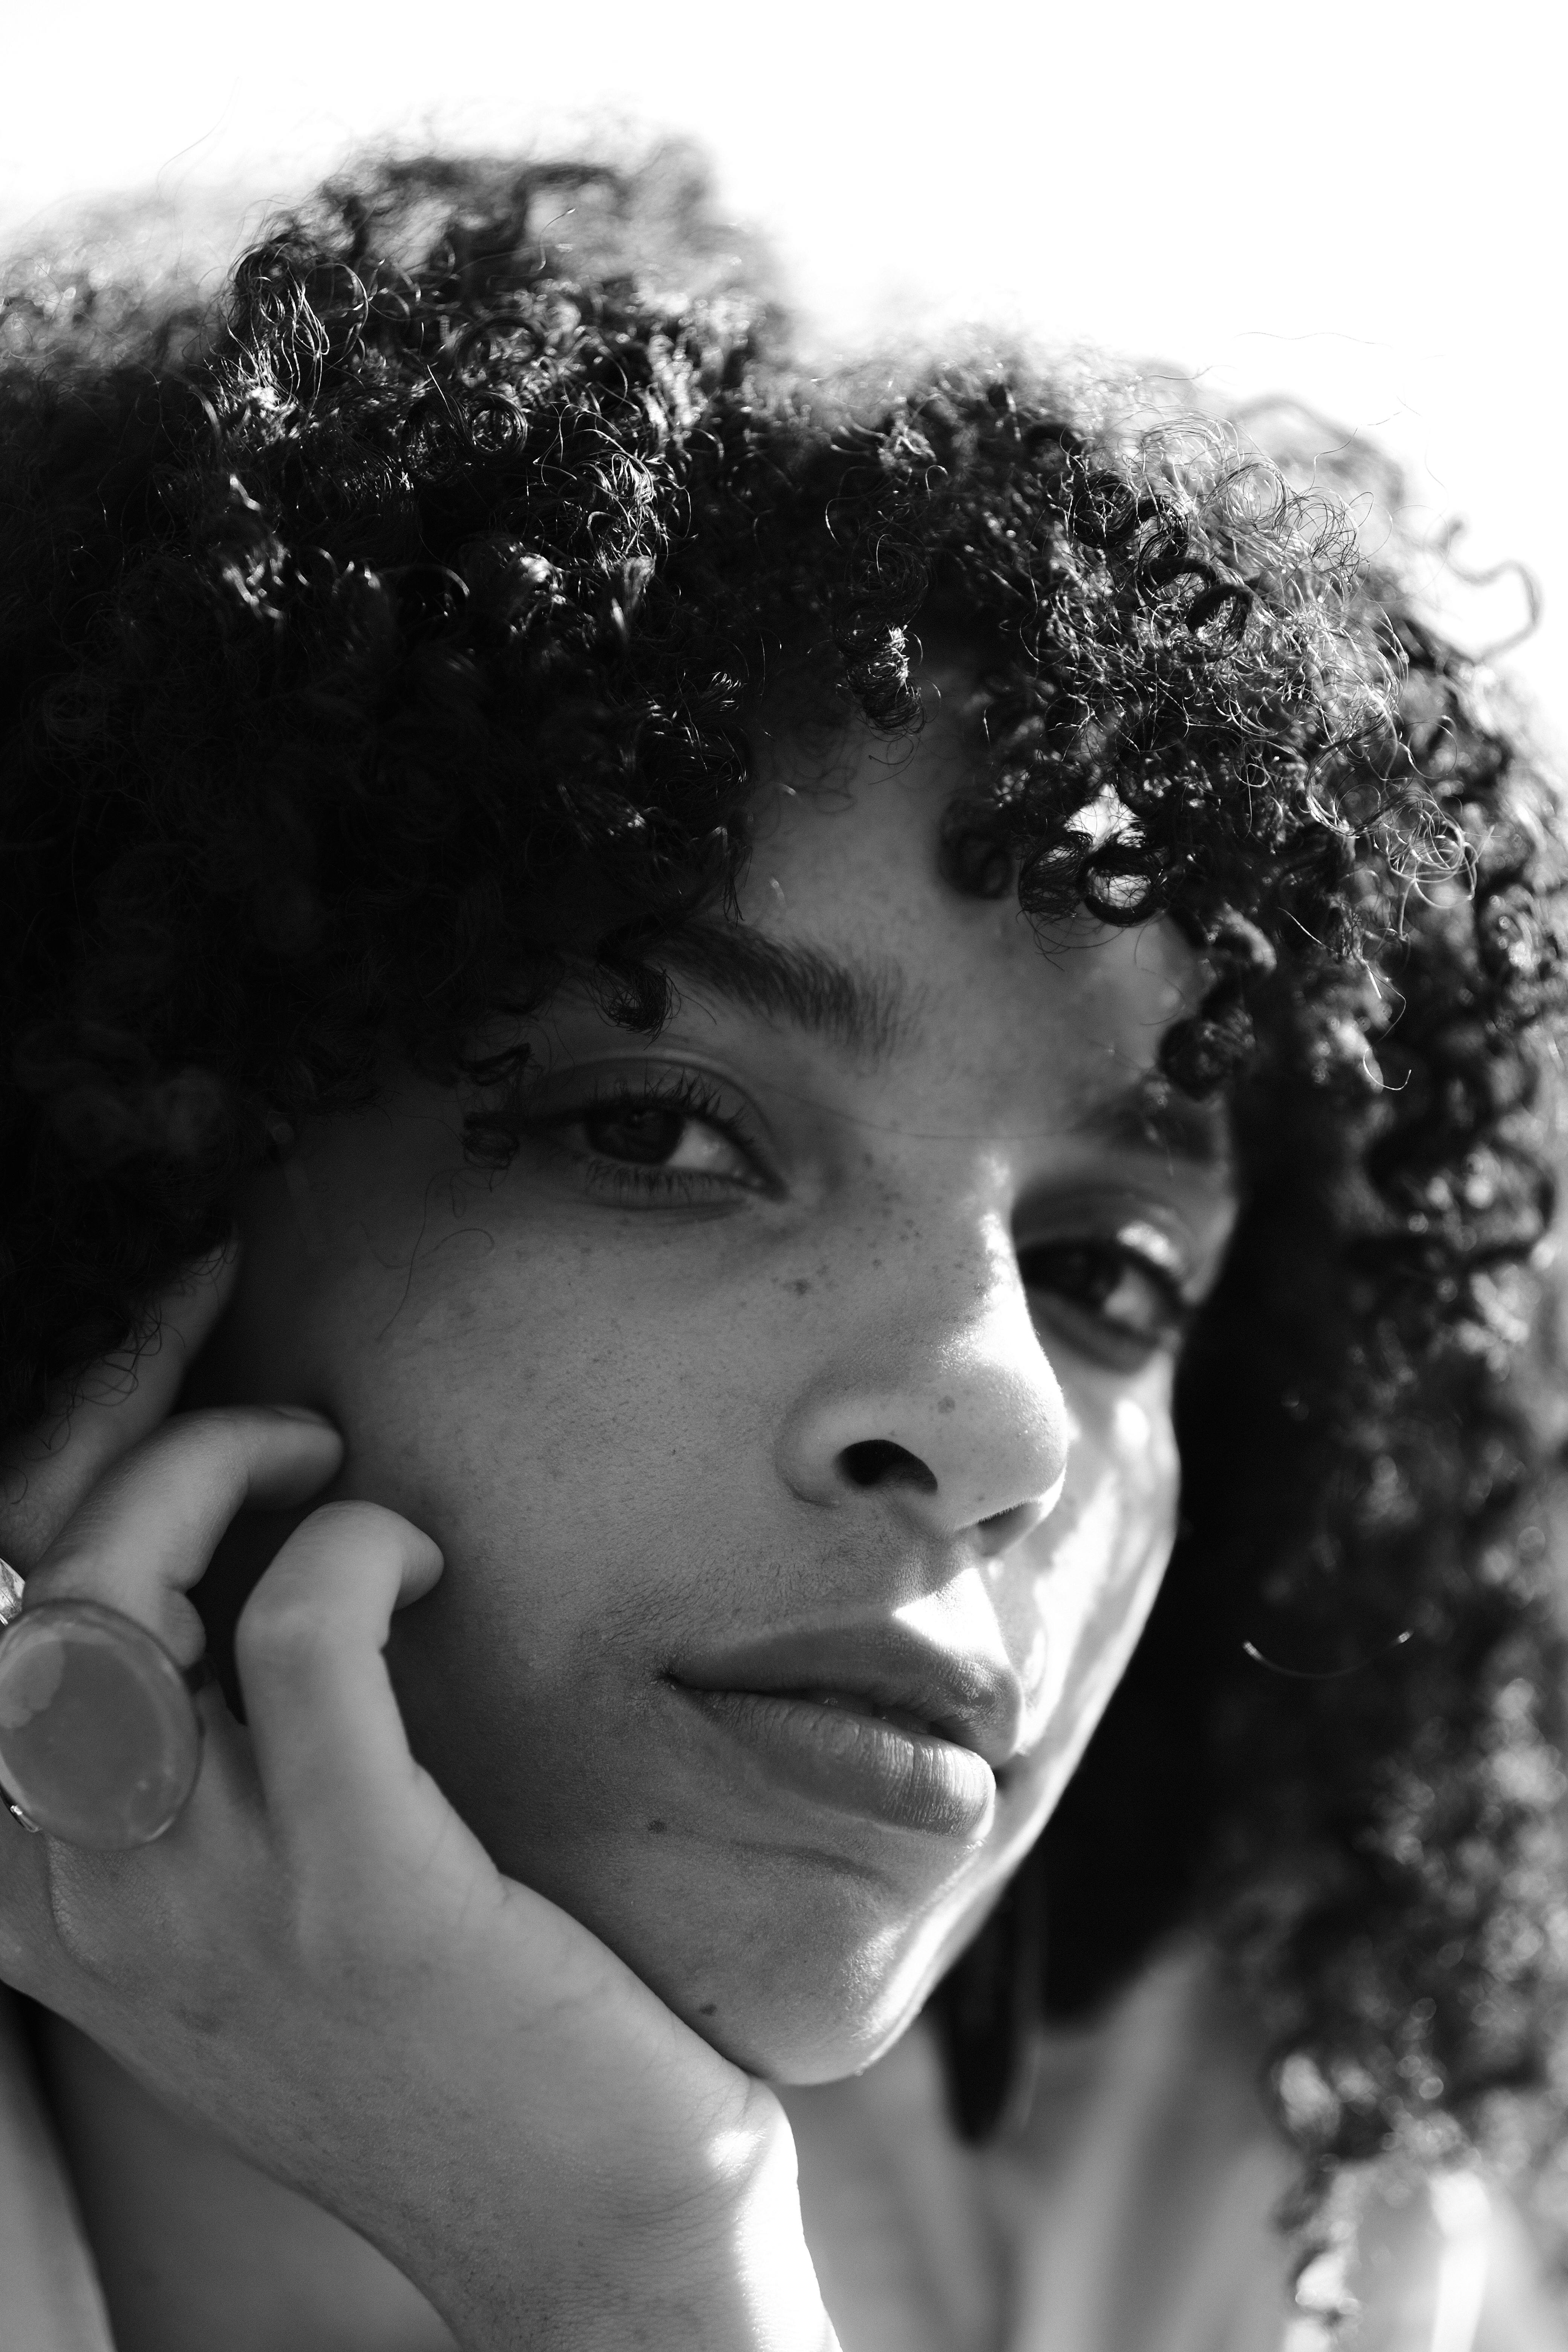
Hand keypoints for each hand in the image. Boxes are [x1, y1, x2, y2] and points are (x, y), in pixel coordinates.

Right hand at [0, 1257, 836, 2351]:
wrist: (584, 2237)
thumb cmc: (450, 2045)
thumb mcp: (262, 1920)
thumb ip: (202, 1785)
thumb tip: (226, 1577)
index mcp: (59, 1903)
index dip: (57, 1464)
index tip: (160, 1356)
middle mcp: (98, 1901)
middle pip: (28, 1589)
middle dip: (125, 1422)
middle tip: (270, 1394)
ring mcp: (214, 1898)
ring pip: (112, 1597)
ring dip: (216, 1467)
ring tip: (325, 1463)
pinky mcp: (362, 1886)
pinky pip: (301, 1634)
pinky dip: (355, 1546)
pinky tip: (420, 1561)